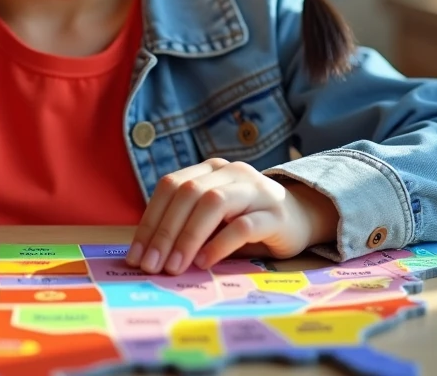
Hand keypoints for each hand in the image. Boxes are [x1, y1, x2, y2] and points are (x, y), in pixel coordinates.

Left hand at [125, 158, 338, 274]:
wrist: (300, 218)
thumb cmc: (247, 221)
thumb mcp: (213, 218)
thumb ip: (186, 225)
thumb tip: (149, 254)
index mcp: (210, 169)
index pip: (170, 186)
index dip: (150, 220)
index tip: (136, 256)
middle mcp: (231, 172)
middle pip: (188, 193)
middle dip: (164, 231)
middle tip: (152, 266)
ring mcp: (255, 189)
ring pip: (213, 203)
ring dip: (188, 236)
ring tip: (175, 266)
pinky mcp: (275, 214)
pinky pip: (244, 225)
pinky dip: (220, 243)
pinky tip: (205, 262)